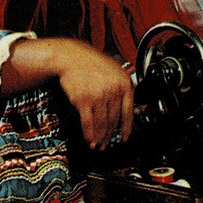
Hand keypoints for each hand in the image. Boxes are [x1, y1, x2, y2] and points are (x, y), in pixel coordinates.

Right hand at [2, 37, 133, 150]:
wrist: (70, 57)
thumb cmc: (92, 64)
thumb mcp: (115, 72)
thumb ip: (123, 90)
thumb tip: (132, 110)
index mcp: (124, 84)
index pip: (128, 112)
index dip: (127, 129)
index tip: (124, 138)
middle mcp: (113, 91)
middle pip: (113, 121)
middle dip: (109, 136)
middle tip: (107, 145)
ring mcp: (98, 96)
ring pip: (102, 124)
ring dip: (100, 138)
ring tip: (98, 145)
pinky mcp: (83, 100)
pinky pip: (88, 122)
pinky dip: (89, 134)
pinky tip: (89, 140)